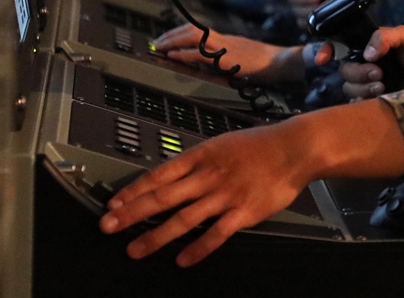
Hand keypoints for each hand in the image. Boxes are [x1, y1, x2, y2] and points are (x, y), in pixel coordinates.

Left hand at [100, 101, 403, 265]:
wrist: (296, 148)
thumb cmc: (260, 145)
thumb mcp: (223, 144)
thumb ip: (198, 161)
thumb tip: (170, 175)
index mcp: (202, 155)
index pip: (160, 174)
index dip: (134, 190)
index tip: (113, 204)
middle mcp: (209, 175)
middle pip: (163, 197)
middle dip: (132, 213)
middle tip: (108, 227)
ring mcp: (226, 195)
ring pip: (184, 219)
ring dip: (156, 236)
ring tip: (135, 250)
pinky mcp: (244, 212)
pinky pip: (216, 234)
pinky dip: (197, 248)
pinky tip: (182, 260)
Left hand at [152, 25, 301, 84]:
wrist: (280, 61)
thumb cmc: (267, 63)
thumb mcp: (245, 56)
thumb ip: (229, 57)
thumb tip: (216, 63)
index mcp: (227, 39)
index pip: (199, 30)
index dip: (181, 32)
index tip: (169, 38)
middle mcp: (224, 39)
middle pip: (192, 29)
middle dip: (172, 34)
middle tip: (158, 41)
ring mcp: (224, 47)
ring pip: (193, 37)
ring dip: (174, 41)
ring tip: (160, 47)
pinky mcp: (225, 58)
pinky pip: (199, 54)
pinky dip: (183, 53)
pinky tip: (172, 56)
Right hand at [326, 26, 403, 98]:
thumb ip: (384, 36)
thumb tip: (367, 54)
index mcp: (365, 46)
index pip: (337, 45)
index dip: (326, 50)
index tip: (324, 60)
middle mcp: (362, 64)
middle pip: (344, 70)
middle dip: (358, 73)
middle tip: (380, 74)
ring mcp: (366, 83)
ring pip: (348, 88)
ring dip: (363, 88)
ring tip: (384, 86)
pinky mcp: (371, 101)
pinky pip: (356, 103)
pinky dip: (363, 101)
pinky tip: (379, 98)